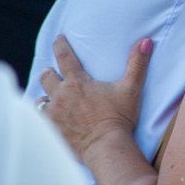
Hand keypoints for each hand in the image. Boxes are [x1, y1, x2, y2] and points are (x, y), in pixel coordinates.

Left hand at [38, 36, 151, 159]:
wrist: (106, 146)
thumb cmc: (119, 117)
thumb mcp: (130, 89)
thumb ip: (137, 64)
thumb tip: (146, 41)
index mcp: (78, 82)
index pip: (64, 56)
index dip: (60, 45)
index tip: (58, 39)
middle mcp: (61, 95)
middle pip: (46, 76)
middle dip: (49, 73)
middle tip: (52, 72)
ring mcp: (53, 113)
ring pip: (40, 99)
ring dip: (45, 96)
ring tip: (50, 98)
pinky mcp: (50, 129)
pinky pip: (39, 119)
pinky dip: (43, 116)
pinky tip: (47, 118)